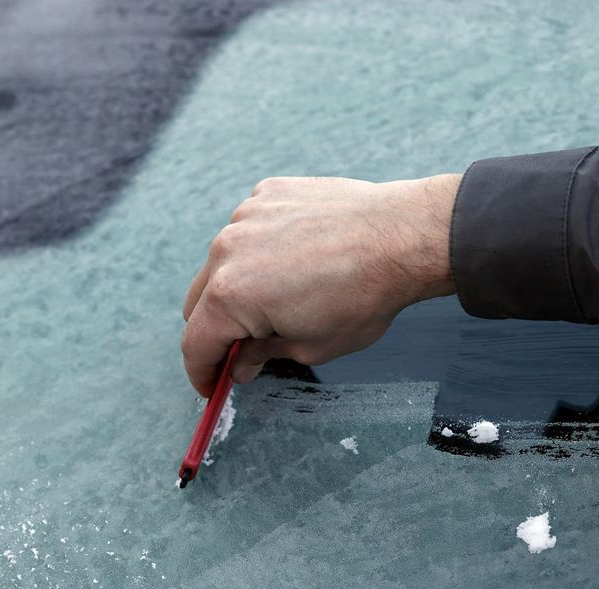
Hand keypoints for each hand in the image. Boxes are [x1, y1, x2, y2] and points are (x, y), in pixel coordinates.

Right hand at [182, 174, 461, 396]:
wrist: (403, 235)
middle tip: (245, 348)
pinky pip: (248, 229)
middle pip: (199, 303)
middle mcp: (226, 251)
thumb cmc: (364, 296)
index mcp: (230, 296)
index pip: (195, 344)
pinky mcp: (268, 193)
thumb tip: (241, 362)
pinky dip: (260, 249)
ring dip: (237, 285)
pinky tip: (296, 259)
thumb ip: (264, 354)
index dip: (201, 372)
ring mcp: (245, 216)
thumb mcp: (312, 346)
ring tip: (281, 298)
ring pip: (222, 262)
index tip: (211, 385)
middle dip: (216, 331)